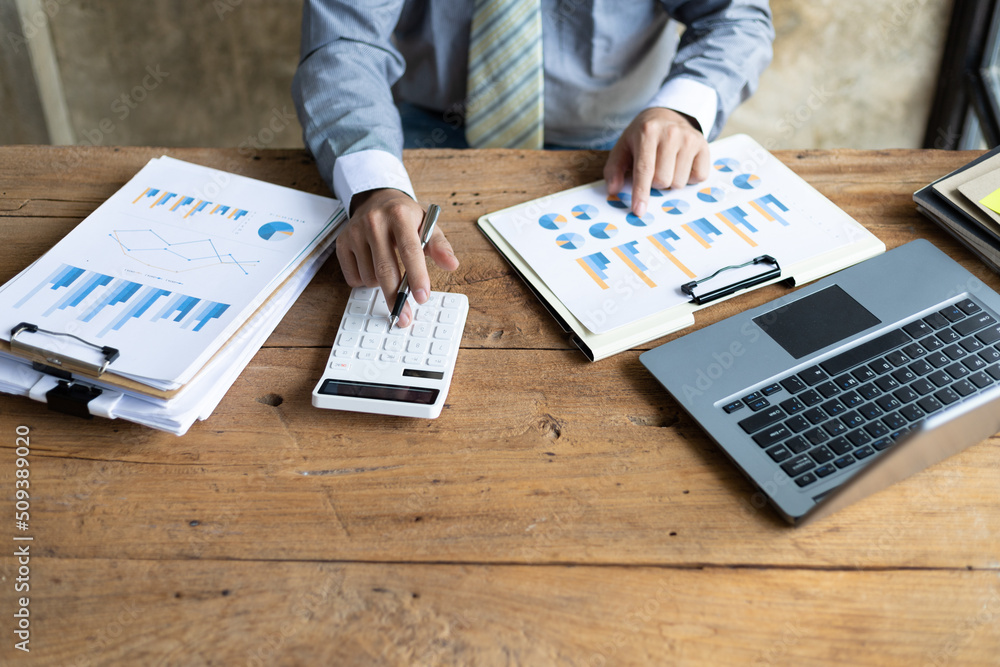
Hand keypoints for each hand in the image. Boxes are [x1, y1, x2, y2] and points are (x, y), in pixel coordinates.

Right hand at [336, 188, 458, 327]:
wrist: (377, 200)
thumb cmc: (406, 217)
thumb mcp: (428, 224)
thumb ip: (440, 246)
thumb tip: (451, 264)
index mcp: (399, 215)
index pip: (409, 250)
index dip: (416, 276)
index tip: (422, 297)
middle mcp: (374, 221)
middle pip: (385, 269)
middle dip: (396, 297)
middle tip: (405, 316)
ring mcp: (354, 232)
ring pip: (369, 277)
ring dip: (382, 285)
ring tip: (389, 268)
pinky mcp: (341, 243)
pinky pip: (353, 278)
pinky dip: (365, 281)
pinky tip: (372, 267)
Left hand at [604, 107, 711, 217]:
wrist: (667, 115)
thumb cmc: (642, 136)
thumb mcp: (623, 147)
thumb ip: (614, 169)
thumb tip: (613, 190)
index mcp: (647, 132)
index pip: (644, 169)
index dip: (641, 192)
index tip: (639, 210)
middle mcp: (671, 133)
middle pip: (662, 181)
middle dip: (655, 183)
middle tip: (654, 168)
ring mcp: (690, 139)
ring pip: (679, 182)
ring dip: (671, 181)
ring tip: (668, 164)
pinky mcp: (704, 145)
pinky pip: (698, 177)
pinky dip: (689, 177)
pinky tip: (682, 164)